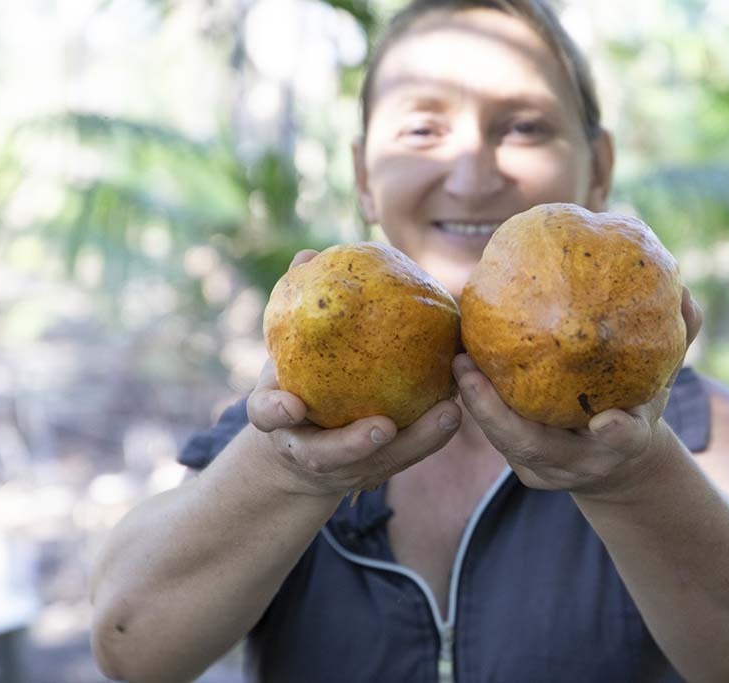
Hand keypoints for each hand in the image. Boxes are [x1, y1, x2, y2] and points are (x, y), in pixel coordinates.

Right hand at [246, 249, 462, 497]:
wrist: (300, 447)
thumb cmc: (294, 383)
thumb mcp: (287, 351)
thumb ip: (296, 309)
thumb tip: (308, 255)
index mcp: (278, 419)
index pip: (267, 417)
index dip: (276, 412)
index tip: (291, 406)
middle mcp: (309, 451)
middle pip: (329, 457)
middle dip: (356, 445)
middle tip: (383, 427)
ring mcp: (346, 468)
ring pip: (381, 464)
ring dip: (417, 442)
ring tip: (448, 413)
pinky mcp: (379, 468)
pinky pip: (409, 455)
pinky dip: (433, 435)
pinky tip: (460, 407)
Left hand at [453, 288, 702, 497]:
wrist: (616, 460)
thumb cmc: (639, 405)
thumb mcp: (664, 379)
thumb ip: (677, 339)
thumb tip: (686, 294)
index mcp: (624, 446)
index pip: (623, 442)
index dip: (618, 434)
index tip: (610, 422)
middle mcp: (581, 465)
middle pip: (537, 450)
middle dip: (499, 418)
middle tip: (471, 373)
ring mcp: (545, 470)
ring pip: (505, 445)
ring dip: (477, 406)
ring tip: (458, 360)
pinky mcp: (521, 463)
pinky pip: (494, 433)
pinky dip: (476, 399)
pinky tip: (459, 356)